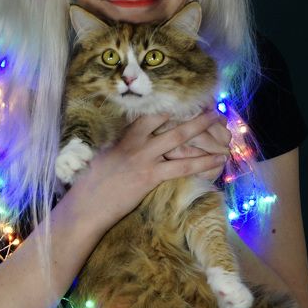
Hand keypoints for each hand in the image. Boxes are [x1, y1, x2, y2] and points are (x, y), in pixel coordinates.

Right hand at [62, 111, 228, 233]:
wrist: (87, 205)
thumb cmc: (92, 184)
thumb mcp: (105, 156)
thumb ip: (122, 145)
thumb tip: (134, 140)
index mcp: (124, 136)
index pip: (150, 114)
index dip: (171, 106)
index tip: (187, 101)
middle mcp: (136, 142)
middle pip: (169, 122)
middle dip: (192, 114)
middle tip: (212, 108)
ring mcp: (144, 158)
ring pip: (179, 139)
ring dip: (202, 131)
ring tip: (221, 125)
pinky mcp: (150, 176)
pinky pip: (182, 166)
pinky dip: (203, 162)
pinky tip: (218, 159)